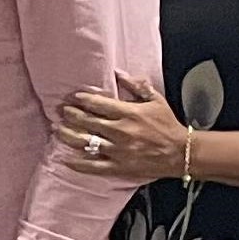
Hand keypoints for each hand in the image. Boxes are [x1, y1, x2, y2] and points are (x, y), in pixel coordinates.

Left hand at [56, 78, 185, 181]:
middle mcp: (120, 131)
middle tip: (61, 111)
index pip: (98, 104)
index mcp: (129, 113)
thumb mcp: (156, 100)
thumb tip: (118, 73)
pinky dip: (77, 163)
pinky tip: (64, 159)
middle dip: (71, 115)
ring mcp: (118, 150)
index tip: (73, 97)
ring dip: (68, 135)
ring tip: (57, 129)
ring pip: (85, 142)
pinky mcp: (118, 166)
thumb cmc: (168, 125)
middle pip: (87, 122)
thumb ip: (136, 86)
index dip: (82, 100)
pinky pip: (93, 166)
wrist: (181, 152)